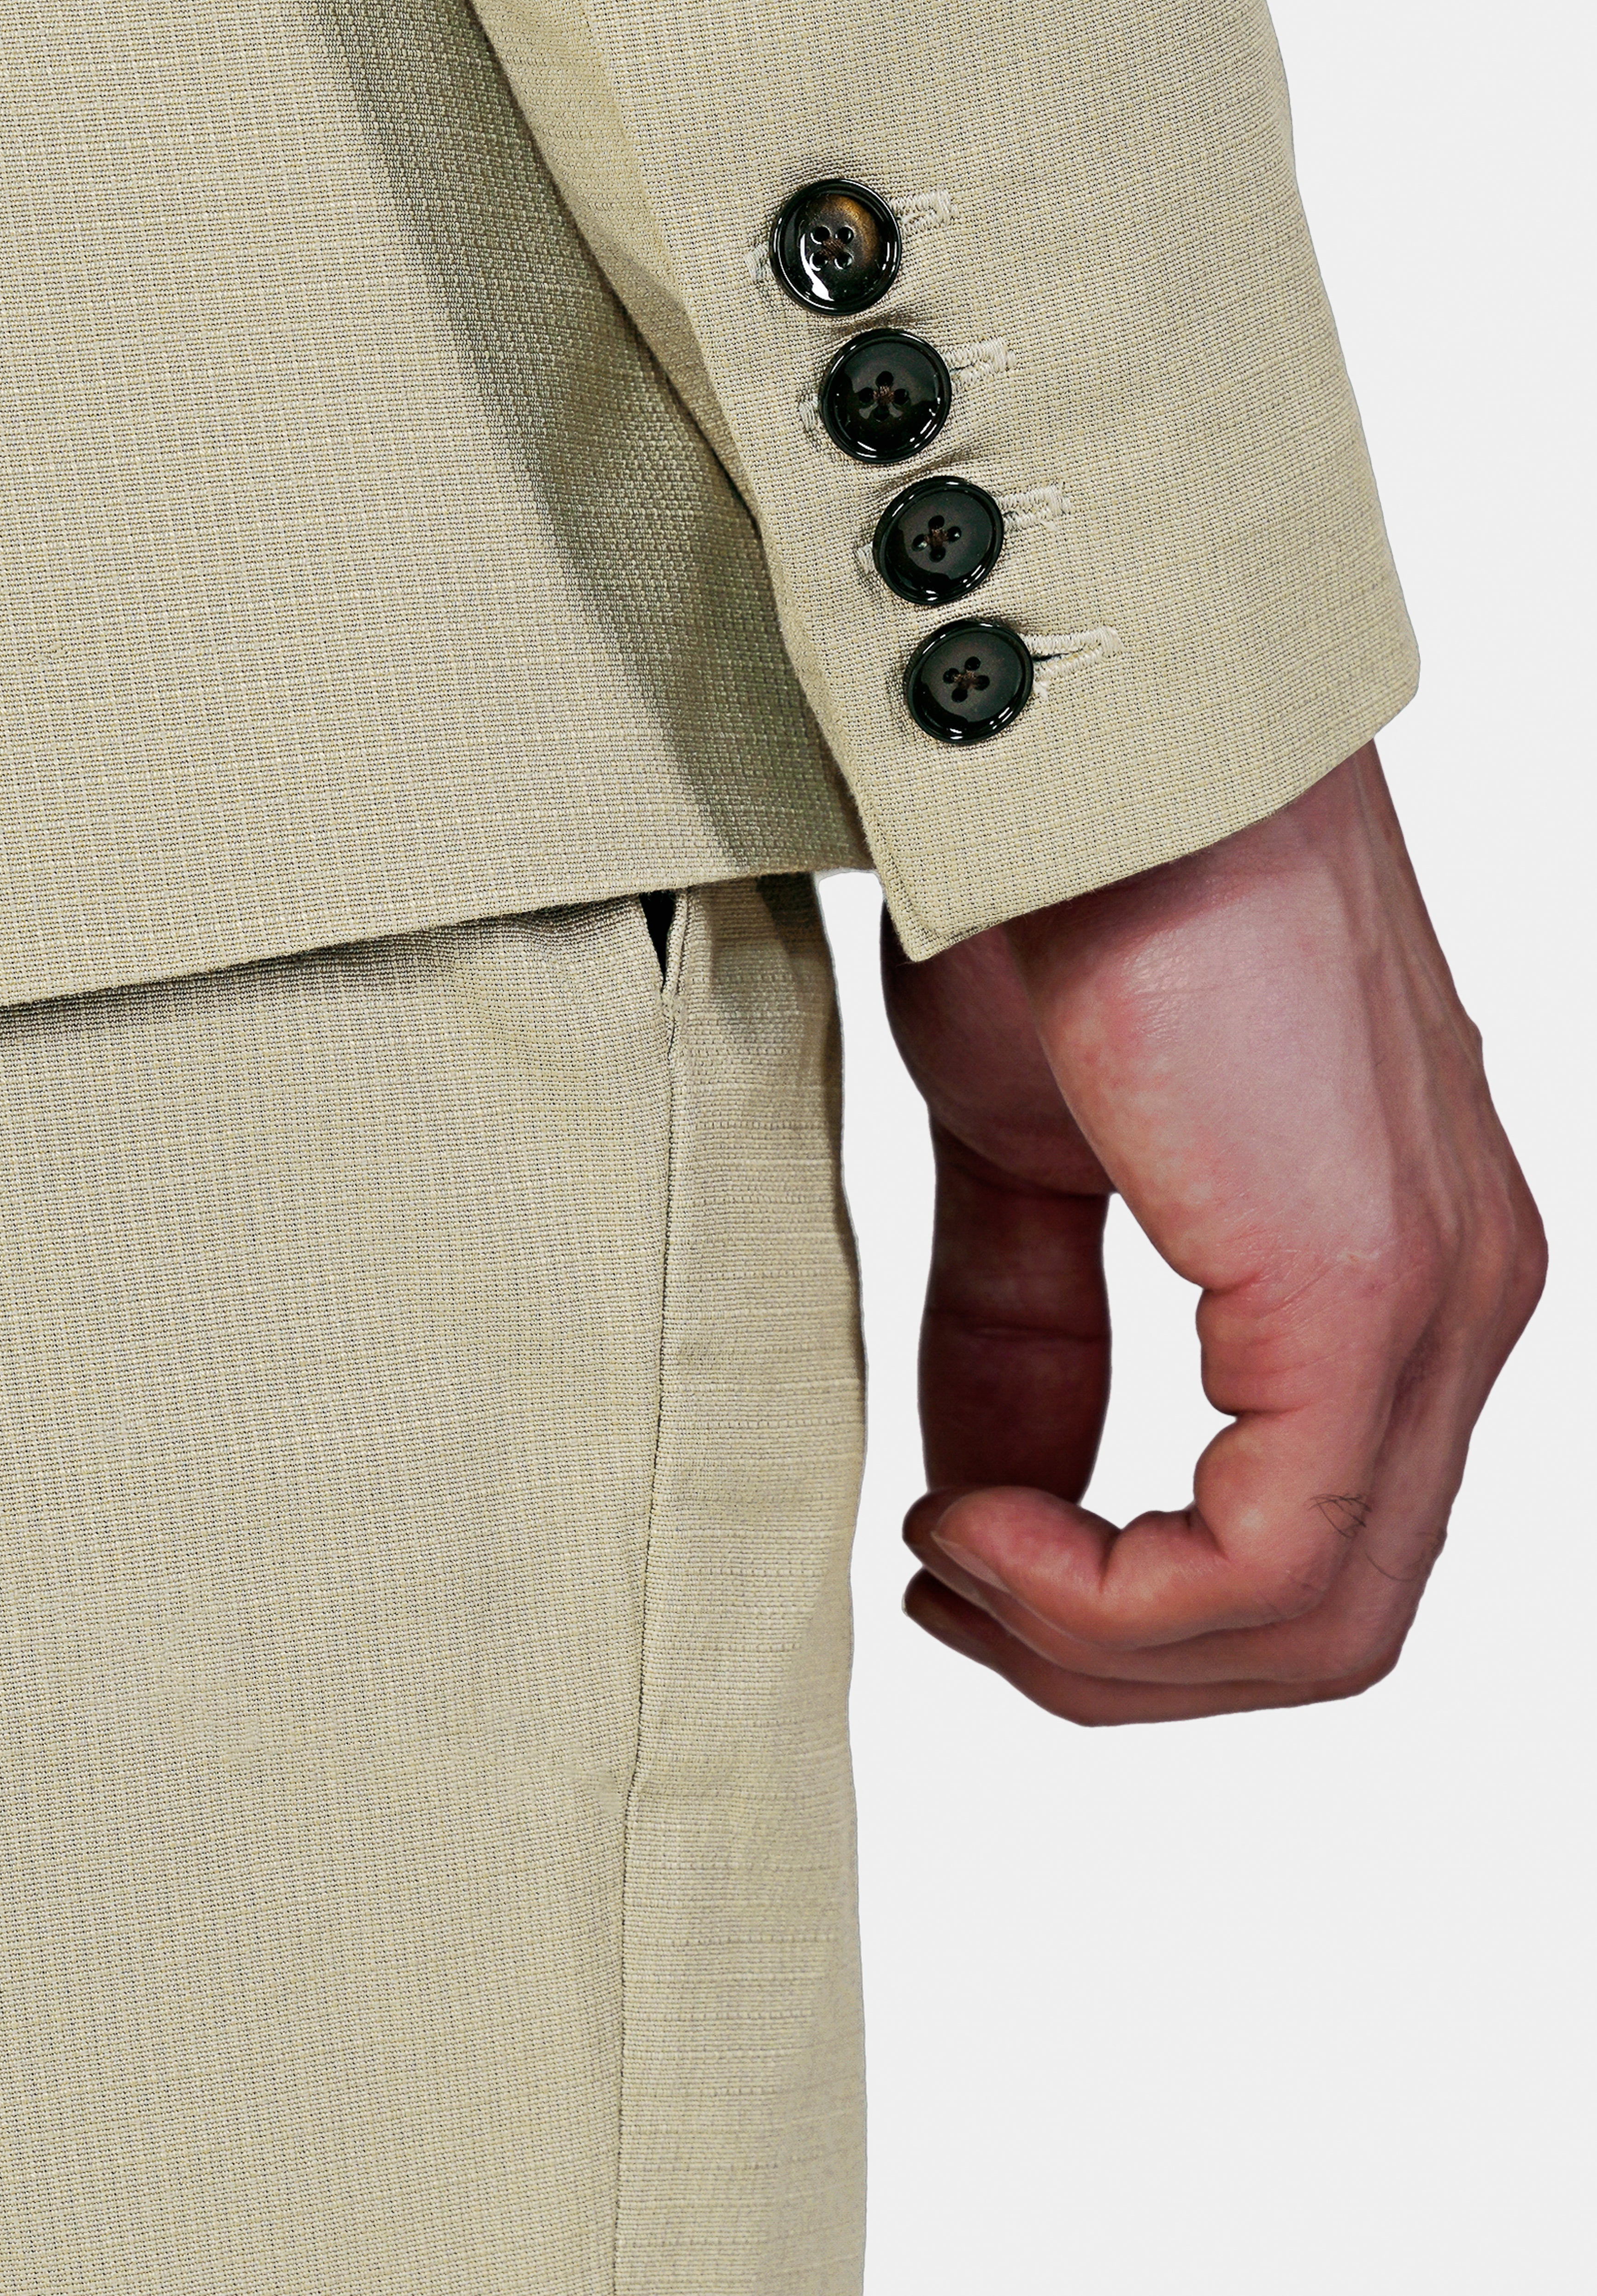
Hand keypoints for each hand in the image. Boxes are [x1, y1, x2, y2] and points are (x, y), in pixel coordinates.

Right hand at [881, 745, 1544, 1723]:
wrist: (1077, 757)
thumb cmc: (1070, 905)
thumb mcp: (1030, 1166)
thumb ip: (1034, 1339)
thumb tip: (993, 1499)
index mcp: (1401, 1268)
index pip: (1320, 1550)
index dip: (1133, 1612)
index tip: (965, 1551)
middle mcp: (1459, 1299)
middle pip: (1330, 1621)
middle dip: (1116, 1658)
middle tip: (955, 1592)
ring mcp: (1433, 1299)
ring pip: (1317, 1621)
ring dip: (1105, 1643)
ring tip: (960, 1559)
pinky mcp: (1361, 1289)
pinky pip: (1272, 1560)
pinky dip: (1113, 1595)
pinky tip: (987, 1523)